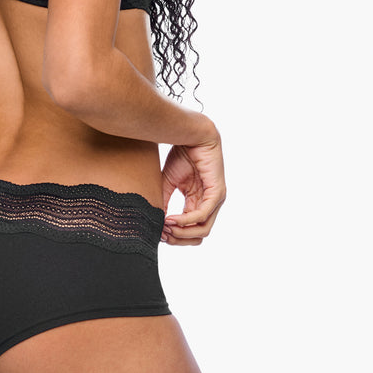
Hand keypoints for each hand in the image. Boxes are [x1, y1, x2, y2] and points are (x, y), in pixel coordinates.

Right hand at [160, 130, 225, 245]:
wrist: (191, 134)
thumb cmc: (182, 154)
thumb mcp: (168, 182)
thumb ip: (164, 201)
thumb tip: (155, 222)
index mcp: (198, 202)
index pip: (190, 229)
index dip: (174, 235)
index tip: (158, 233)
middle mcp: (209, 204)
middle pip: (198, 235)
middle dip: (179, 239)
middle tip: (162, 235)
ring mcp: (215, 200)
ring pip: (203, 229)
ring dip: (182, 233)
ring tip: (165, 227)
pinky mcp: (217, 193)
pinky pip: (203, 214)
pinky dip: (186, 220)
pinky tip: (172, 219)